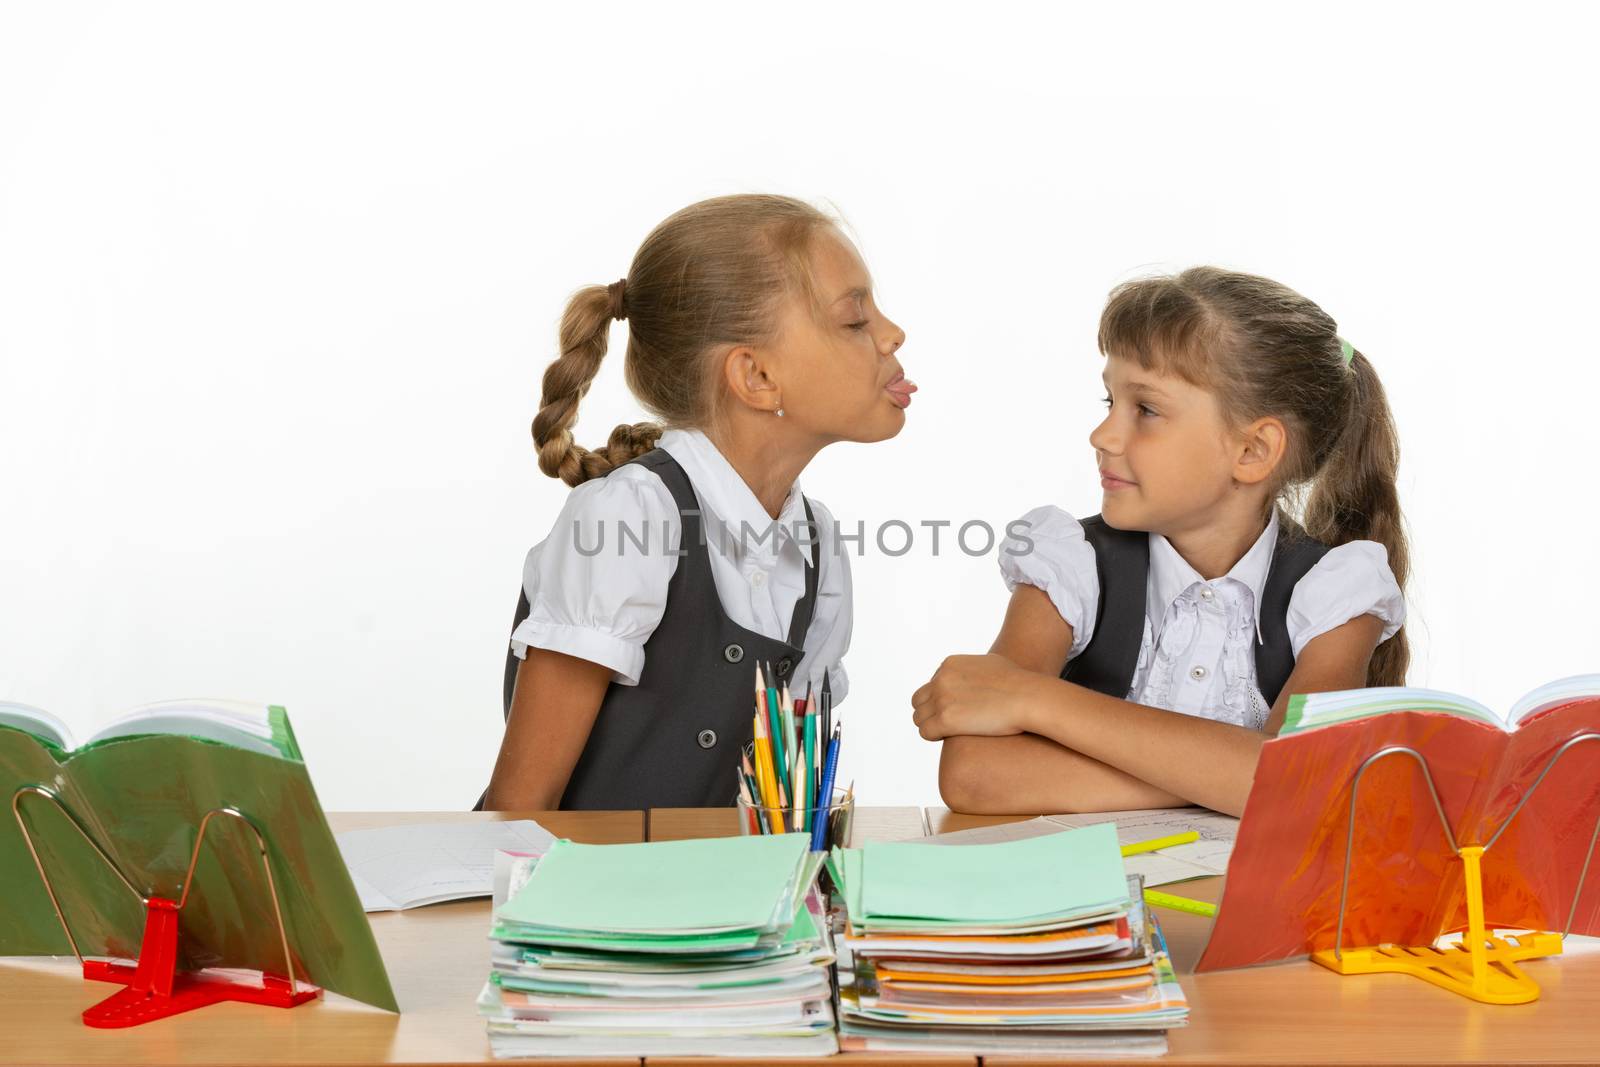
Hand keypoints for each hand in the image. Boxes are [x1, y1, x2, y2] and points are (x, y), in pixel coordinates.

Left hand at [911, 654, 1043, 740]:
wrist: (1027, 697)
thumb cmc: (1018, 683)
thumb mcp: (991, 664)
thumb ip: (975, 669)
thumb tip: (976, 675)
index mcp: (949, 665)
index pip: (931, 684)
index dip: (940, 700)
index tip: (954, 710)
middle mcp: (941, 679)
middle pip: (919, 700)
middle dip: (929, 712)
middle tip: (946, 724)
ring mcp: (942, 699)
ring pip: (919, 717)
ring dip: (930, 725)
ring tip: (947, 734)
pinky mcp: (945, 719)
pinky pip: (925, 732)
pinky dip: (933, 736)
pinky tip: (946, 739)